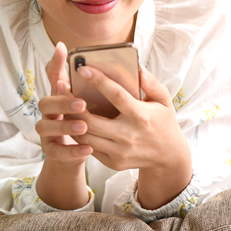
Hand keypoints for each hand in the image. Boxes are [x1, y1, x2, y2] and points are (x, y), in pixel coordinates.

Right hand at [35, 42, 92, 164]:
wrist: (76, 152)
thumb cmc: (87, 120)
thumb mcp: (93, 101)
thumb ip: (98, 84)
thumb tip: (113, 63)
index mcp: (59, 95)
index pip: (53, 75)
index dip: (56, 63)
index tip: (63, 49)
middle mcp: (48, 112)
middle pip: (44, 103)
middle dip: (61, 102)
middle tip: (82, 103)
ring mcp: (46, 131)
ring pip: (44, 127)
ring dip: (63, 126)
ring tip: (84, 126)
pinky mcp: (50, 150)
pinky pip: (55, 151)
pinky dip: (70, 151)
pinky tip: (87, 149)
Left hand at [75, 64, 191, 208]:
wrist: (168, 157)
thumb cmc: (163, 122)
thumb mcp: (164, 100)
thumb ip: (151, 83)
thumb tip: (138, 67)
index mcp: (140, 116)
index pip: (116, 96)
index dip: (98, 81)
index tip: (82, 68)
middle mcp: (128, 135)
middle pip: (91, 121)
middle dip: (72, 104)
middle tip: (61, 87)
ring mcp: (119, 151)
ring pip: (85, 136)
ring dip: (71, 120)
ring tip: (63, 104)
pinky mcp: (113, 162)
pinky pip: (89, 148)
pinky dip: (79, 134)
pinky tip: (73, 121)